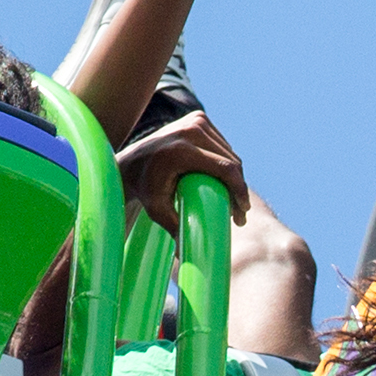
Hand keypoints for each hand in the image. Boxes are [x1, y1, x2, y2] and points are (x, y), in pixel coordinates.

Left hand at [115, 111, 246, 232]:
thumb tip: (184, 256)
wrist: (131, 162)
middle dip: (239, 188)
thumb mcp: (157, 211)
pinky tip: (225, 181)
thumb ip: (174, 230)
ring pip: (230, 153)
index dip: (240, 190)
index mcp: (182, 150)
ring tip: (234, 200)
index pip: (226, 168)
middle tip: (239, 213)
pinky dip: (227, 163)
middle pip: (231, 161)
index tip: (243, 210)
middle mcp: (190, 130)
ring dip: (235, 176)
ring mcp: (195, 120)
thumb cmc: (145, 189)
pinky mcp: (198, 118)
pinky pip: (222, 144)